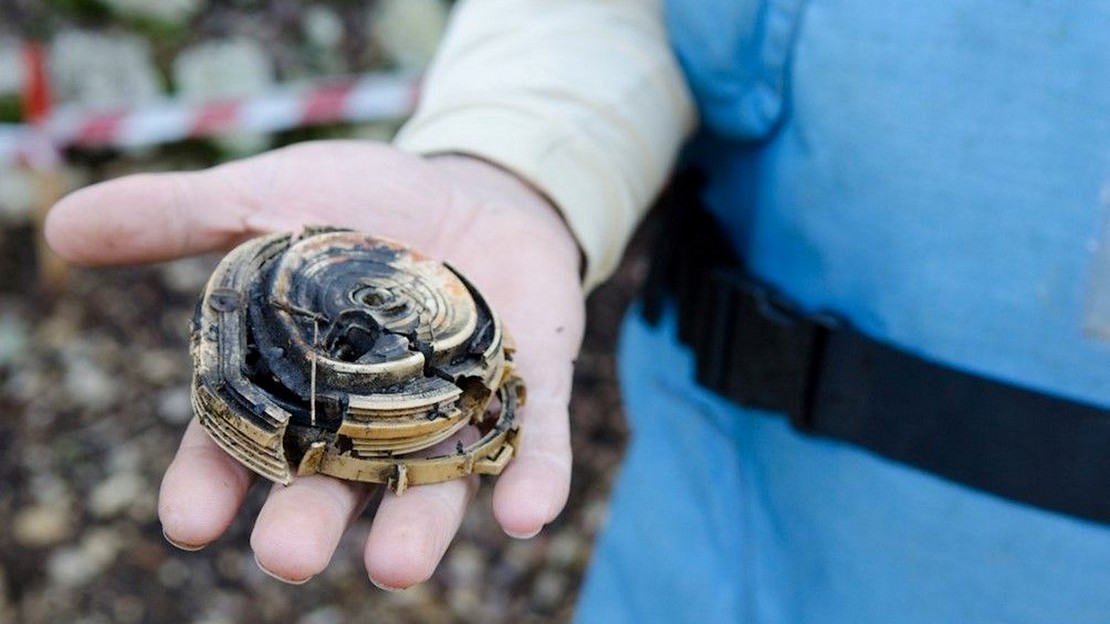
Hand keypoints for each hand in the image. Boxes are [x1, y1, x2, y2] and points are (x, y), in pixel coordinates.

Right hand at [45, 141, 585, 587]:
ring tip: (397, 567)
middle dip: (310, 521)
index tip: (188, 520)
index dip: (212, 483)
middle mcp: (370, 417)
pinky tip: (528, 512)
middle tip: (286, 557)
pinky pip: (531, 441)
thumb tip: (60, 227)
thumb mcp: (271, 198)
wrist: (472, 183)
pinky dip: (532, 476)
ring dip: (416, 526)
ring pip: (431, 483)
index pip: (244, 445)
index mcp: (299, 385)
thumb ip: (180, 219)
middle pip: (334, 483)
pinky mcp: (525, 386)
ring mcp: (451, 406)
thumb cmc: (365, 204)